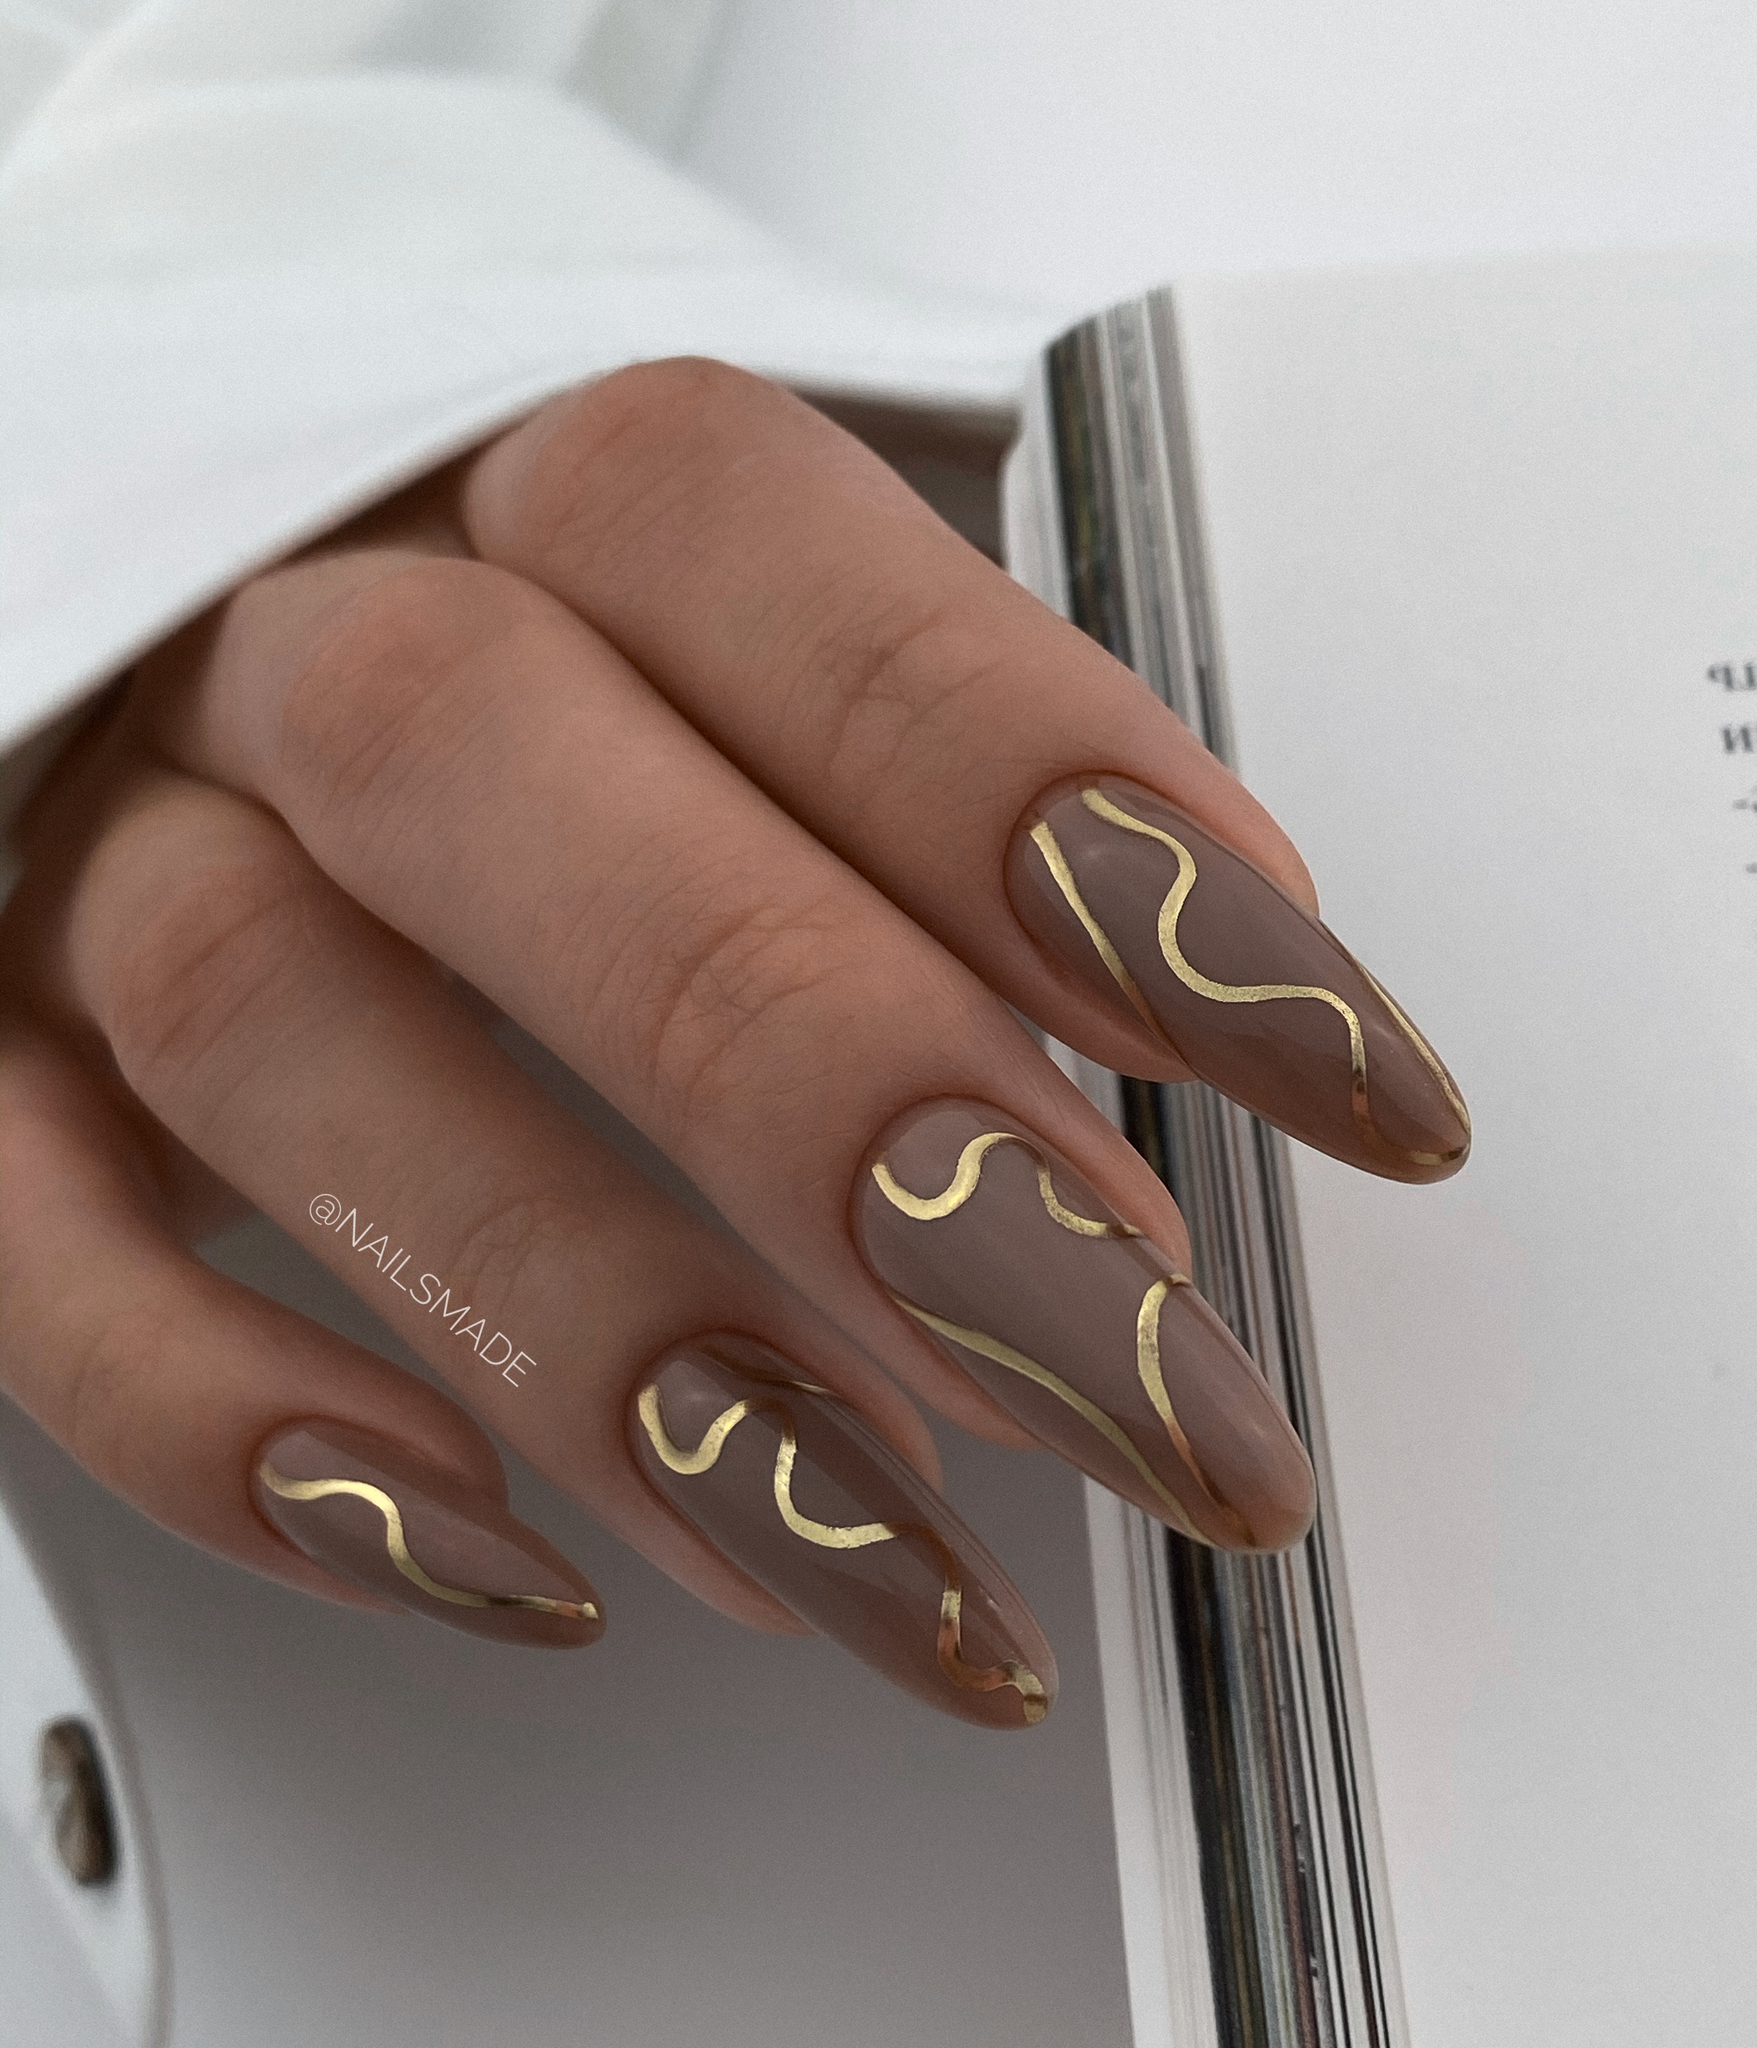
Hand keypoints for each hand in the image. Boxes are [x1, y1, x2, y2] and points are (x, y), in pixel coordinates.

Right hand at [0, 363, 1465, 1725]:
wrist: (188, 597)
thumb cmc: (569, 665)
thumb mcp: (770, 655)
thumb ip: (952, 785)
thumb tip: (1234, 1001)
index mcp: (529, 483)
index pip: (787, 572)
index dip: (1060, 809)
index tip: (1334, 1066)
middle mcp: (295, 634)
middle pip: (502, 777)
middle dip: (847, 1103)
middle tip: (1139, 1382)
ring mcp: (91, 842)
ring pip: (275, 1031)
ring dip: (605, 1333)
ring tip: (886, 1564)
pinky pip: (26, 1244)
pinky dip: (236, 1428)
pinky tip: (493, 1558)